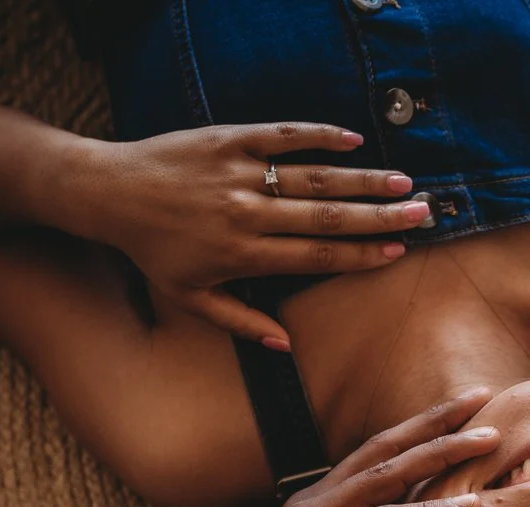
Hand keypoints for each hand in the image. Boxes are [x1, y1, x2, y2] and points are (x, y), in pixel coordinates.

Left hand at [75, 122, 431, 345]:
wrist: (108, 192)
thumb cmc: (151, 251)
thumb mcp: (189, 298)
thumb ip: (240, 323)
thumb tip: (287, 347)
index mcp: (242, 254)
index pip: (315, 256)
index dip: (360, 256)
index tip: (398, 253)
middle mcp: (246, 213)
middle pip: (325, 216)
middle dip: (378, 216)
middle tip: (421, 213)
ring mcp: (239, 172)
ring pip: (312, 176)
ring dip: (361, 178)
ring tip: (402, 180)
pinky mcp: (228, 138)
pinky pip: (282, 135)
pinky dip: (319, 135)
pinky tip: (354, 139)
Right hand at [186, 389, 497, 506]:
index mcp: (323, 506)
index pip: (379, 458)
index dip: (421, 433)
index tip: (467, 414)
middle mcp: (316, 501)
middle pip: (386, 449)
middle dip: (436, 421)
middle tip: (482, 396)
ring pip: (387, 475)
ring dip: (440, 454)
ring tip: (486, 440)